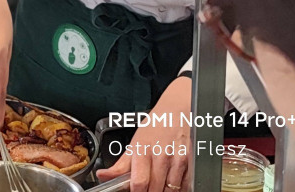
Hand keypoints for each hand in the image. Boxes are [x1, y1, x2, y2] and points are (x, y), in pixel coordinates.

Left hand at [98, 76, 192, 191]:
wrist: (177, 111)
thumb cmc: (155, 127)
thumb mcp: (134, 143)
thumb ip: (120, 165)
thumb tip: (102, 176)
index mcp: (142, 151)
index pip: (139, 182)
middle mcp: (161, 156)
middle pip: (156, 190)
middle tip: (148, 187)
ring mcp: (178, 160)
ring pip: (172, 191)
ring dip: (165, 191)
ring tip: (160, 184)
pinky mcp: (192, 162)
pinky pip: (187, 186)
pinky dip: (180, 188)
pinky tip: (173, 180)